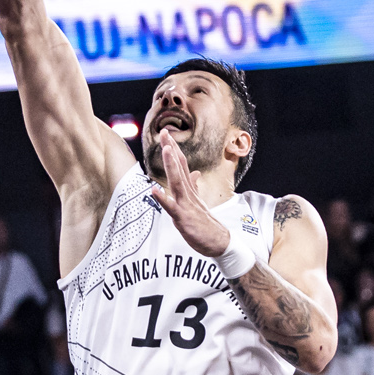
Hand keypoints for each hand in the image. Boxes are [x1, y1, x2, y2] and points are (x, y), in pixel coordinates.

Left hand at [149, 129, 231, 259]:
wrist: (219, 242)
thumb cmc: (207, 224)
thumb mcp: (198, 202)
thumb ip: (194, 187)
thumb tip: (195, 173)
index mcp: (190, 190)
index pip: (181, 165)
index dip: (173, 149)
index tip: (166, 134)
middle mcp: (188, 194)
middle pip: (179, 168)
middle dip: (171, 150)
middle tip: (164, 132)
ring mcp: (186, 205)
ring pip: (177, 182)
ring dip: (171, 166)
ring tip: (166, 150)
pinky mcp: (183, 218)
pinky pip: (171, 208)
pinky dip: (163, 199)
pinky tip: (154, 190)